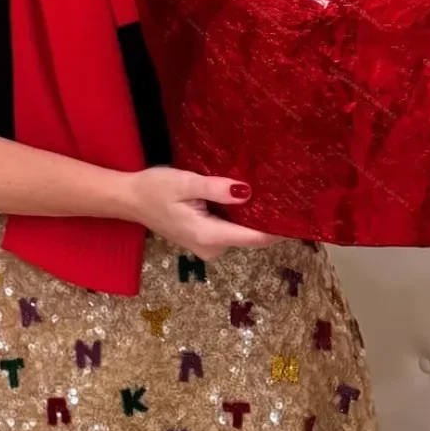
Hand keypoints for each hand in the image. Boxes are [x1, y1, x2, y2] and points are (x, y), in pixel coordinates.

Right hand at [124, 166, 277, 260]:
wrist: (129, 199)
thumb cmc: (155, 188)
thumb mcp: (185, 182)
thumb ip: (215, 189)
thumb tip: (247, 192)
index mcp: (209, 235)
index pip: (254, 238)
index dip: (279, 229)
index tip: (300, 217)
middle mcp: (212, 248)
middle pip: (250, 237)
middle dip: (267, 219)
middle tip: (286, 195)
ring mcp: (208, 247)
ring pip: (241, 233)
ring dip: (252, 216)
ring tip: (267, 192)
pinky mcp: (204, 240)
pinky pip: (230, 231)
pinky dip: (238, 217)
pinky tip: (243, 199)